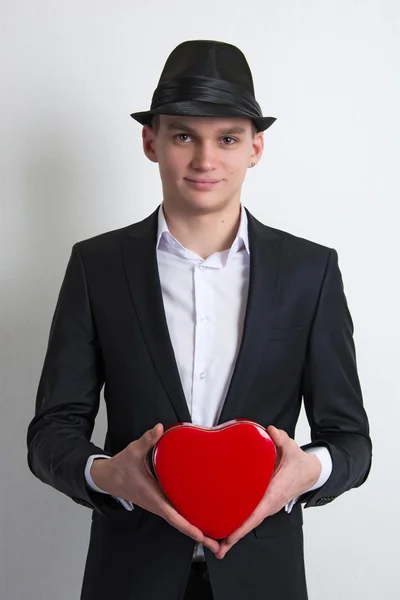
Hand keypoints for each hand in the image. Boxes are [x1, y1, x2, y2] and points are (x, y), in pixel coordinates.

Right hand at [91, 423, 219, 553]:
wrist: (108, 477)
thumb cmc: (121, 467)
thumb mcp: (133, 451)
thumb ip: (147, 440)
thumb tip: (159, 428)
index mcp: (152, 496)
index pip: (172, 515)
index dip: (187, 526)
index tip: (201, 535)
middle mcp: (157, 505)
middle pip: (180, 524)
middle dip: (198, 535)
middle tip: (218, 545)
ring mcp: (158, 506)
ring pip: (179, 522)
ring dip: (195, 530)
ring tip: (215, 537)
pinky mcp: (159, 503)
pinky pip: (176, 515)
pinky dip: (188, 522)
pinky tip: (200, 521)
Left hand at [215, 425, 321, 558]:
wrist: (311, 472)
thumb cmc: (299, 463)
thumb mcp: (292, 448)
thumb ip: (281, 439)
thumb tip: (271, 432)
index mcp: (274, 494)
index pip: (255, 514)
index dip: (241, 527)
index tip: (229, 538)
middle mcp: (270, 504)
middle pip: (249, 523)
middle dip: (232, 537)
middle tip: (213, 546)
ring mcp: (267, 506)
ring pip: (249, 521)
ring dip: (234, 532)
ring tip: (215, 541)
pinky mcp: (265, 503)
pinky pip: (250, 515)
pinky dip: (239, 523)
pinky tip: (225, 526)